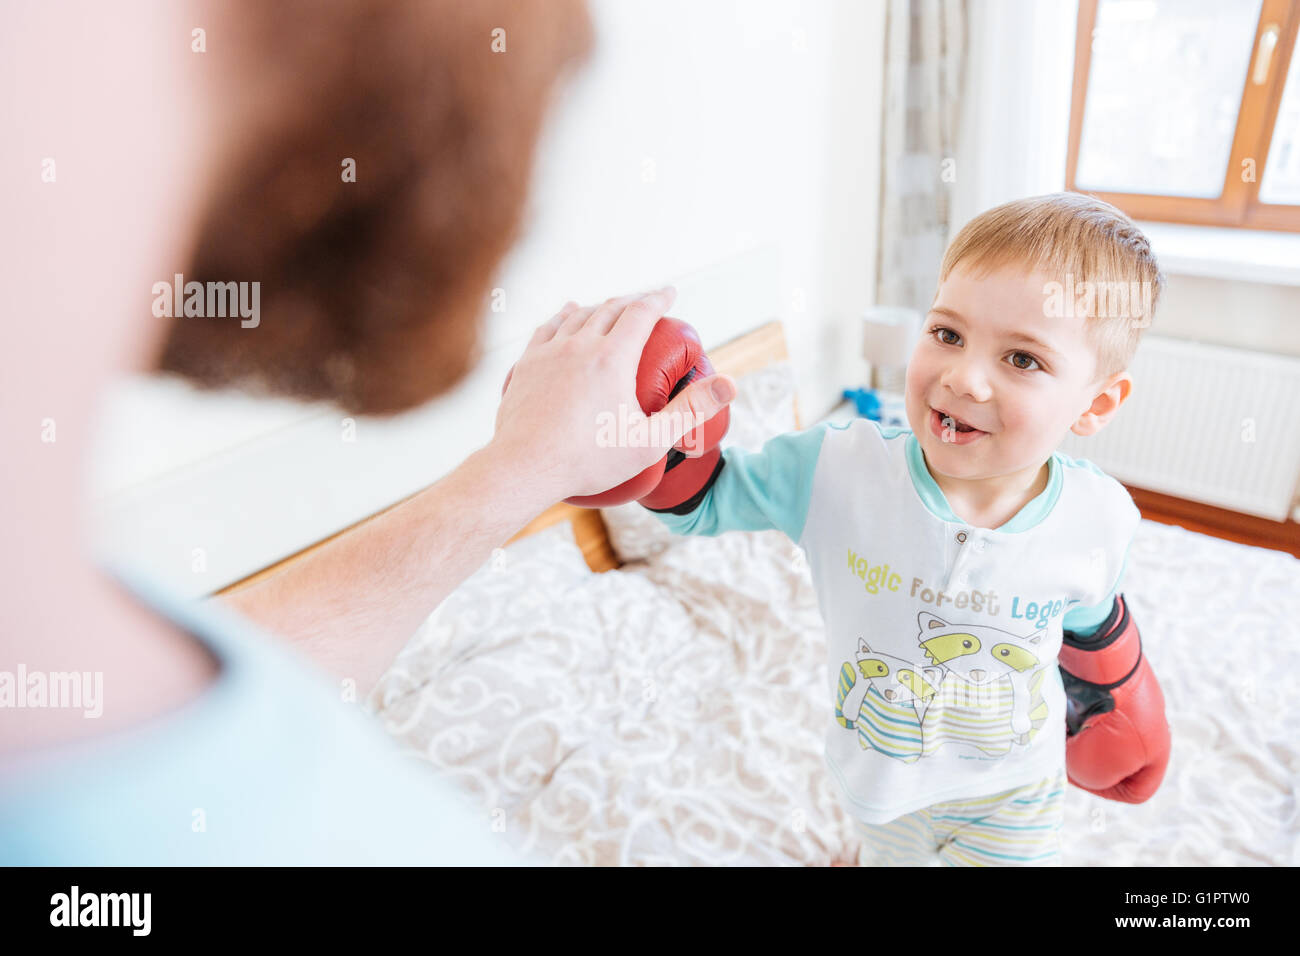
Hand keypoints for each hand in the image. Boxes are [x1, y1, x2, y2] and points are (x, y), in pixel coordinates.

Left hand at [492, 287, 736, 503]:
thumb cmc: (590, 460)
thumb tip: (731, 384)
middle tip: (646, 302)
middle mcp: (579, 344)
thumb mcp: (650, 441)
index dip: (659, 298)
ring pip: (579, 315)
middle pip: (610, 308)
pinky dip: (565, 315)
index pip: (641, 312)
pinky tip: (569, 313)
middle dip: (632, 300)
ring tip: (612, 307)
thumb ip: (690, 410)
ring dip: (600, 306)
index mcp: (613, 357)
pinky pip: (549, 327)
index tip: (670, 292)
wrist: (524, 467)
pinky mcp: (526, 364)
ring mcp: (549, 352)